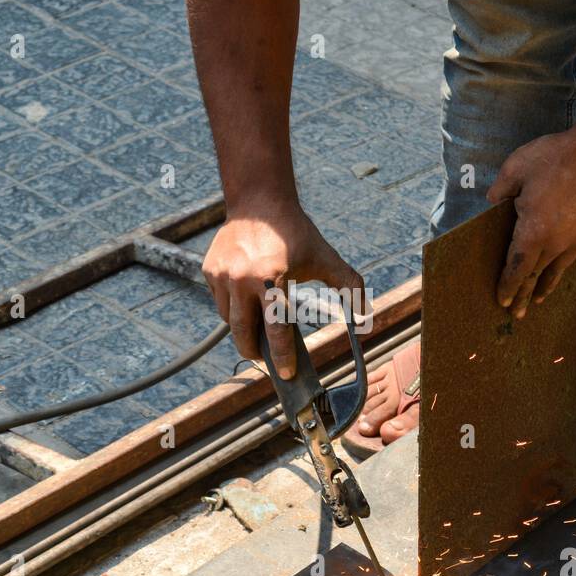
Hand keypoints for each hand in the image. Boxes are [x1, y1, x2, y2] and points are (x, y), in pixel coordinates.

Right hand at [202, 198, 363, 379]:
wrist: (259, 201)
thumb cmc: (295, 233)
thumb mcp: (326, 258)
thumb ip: (350, 288)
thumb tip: (366, 321)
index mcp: (271, 279)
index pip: (275, 330)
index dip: (281, 357)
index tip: (288, 374)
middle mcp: (242, 280)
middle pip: (243, 335)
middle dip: (255, 353)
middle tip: (266, 358)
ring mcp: (222, 276)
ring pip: (228, 320)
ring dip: (243, 330)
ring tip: (257, 331)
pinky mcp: (210, 271)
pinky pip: (220, 302)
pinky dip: (232, 308)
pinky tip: (246, 303)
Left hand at [485, 127, 575, 317]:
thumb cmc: (553, 159)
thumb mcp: (514, 169)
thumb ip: (499, 191)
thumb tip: (491, 202)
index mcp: (532, 233)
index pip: (516, 268)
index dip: (508, 285)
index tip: (501, 299)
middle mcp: (554, 244)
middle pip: (534, 276)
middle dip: (522, 296)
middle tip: (514, 314)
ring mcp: (575, 242)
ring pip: (555, 271)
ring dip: (543, 288)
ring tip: (535, 302)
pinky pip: (570, 258)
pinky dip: (560, 269)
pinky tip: (557, 273)